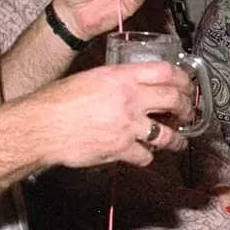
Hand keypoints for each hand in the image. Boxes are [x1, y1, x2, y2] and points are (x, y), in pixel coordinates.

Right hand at [24, 61, 194, 167]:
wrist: (40, 126)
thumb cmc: (58, 102)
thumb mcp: (91, 78)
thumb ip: (117, 79)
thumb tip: (135, 82)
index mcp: (121, 77)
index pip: (165, 72)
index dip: (183, 78)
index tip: (187, 85)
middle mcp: (128, 99)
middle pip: (173, 99)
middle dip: (187, 107)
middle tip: (189, 112)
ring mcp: (127, 126)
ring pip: (166, 134)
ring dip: (177, 140)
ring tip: (179, 141)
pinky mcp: (120, 149)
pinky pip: (145, 156)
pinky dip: (147, 157)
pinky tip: (145, 155)